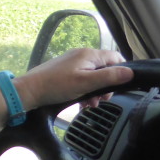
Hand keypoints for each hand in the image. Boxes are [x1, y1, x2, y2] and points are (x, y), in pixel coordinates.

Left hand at [14, 48, 133, 110]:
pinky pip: (82, 79)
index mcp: (89, 55)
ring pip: (93, 76)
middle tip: (101, 100)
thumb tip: (130, 72)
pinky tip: (81, 103)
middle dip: (106, 86)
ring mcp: (73, 62)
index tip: (119, 88)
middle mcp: (82, 55)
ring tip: (89, 105)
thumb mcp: (86, 83)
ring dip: (95, 91)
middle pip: (104, 68)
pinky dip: (85, 91)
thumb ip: (108, 77)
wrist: (29, 90)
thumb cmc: (57, 86)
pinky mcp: (65, 71)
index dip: (121, 72)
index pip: (115, 57)